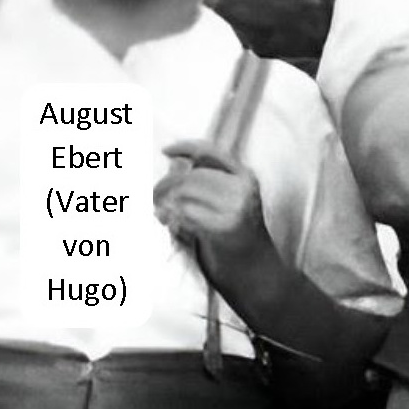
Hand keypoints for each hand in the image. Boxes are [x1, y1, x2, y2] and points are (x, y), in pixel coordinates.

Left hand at [152, 144, 269, 264]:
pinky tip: (169, 222)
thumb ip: (205, 176)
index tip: (165, 150)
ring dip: (166, 200)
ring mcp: (236, 209)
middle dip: (167, 183)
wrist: (254, 261)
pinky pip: (187, 213)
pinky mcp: (224, 227)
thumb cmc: (234, 226)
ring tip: (160, 210)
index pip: (211, 151)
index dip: (185, 147)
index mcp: (245, 177)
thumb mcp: (229, 196)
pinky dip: (172, 216)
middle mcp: (243, 190)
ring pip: (186, 192)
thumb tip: (175, 162)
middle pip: (193, 174)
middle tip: (154, 194)